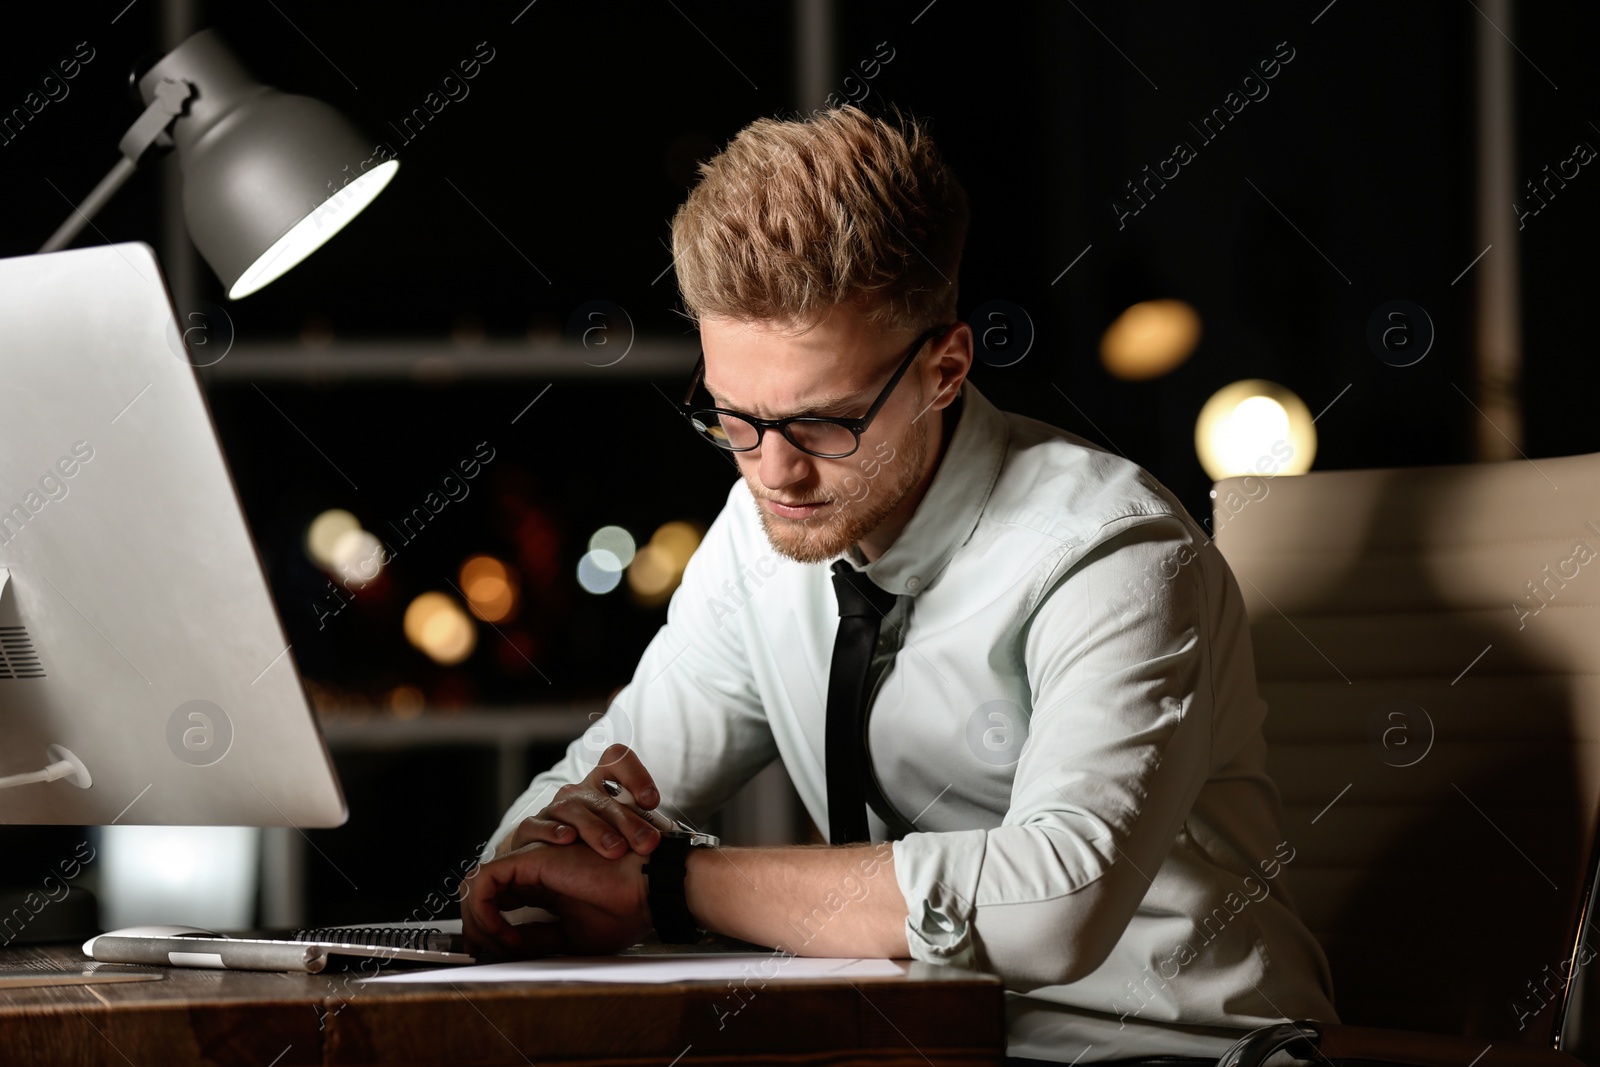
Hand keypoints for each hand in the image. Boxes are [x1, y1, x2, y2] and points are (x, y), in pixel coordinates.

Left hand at [460, 841, 650, 958]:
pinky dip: (483, 910)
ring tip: (500, 945)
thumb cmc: (625, 908)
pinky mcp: (530, 859)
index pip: (496, 902)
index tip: (490, 956)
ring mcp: (530, 861)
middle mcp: (532, 870)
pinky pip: (484, 880)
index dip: (484, 929)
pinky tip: (505, 933)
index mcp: (543, 885)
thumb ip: (537, 938)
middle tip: (486, 954)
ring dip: (477, 920)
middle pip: (480, 893)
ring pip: (476, 885)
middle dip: (475, 928)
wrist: (648, 890)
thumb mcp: (571, 936)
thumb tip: (505, 949)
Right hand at [493, 743, 663, 859]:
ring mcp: (554, 808)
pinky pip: (537, 825)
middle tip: (647, 843)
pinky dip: (552, 831)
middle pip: (604, 797)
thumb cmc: (595, 846)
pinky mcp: (531, 828)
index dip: (636, 775)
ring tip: (614, 849)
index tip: (651, 802)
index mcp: (603, 785)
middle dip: (628, 821)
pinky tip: (567, 839)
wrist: (551, 863)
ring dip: (597, 830)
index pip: (617, 759)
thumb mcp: (622, 833)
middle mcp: (579, 792)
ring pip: (574, 810)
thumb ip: (644, 830)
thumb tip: (678, 844)